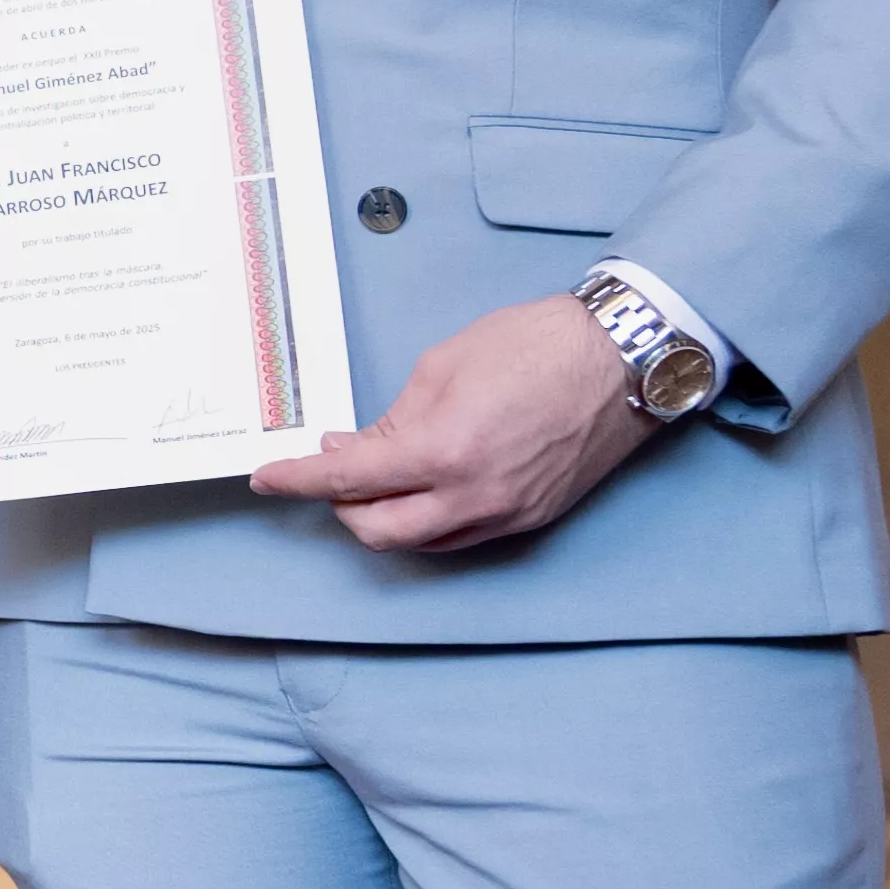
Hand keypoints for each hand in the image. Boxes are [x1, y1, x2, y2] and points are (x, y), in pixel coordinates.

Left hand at [249, 296, 654, 554]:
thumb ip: (391, 419)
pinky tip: (423, 488)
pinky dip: (428, 520)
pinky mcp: (532, 517)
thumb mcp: (442, 368)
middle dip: (342, 507)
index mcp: (442, 450)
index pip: (346, 481)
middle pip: (377, 531)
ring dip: (386, 517)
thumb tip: (351, 449)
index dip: (297, 481)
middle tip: (331, 471)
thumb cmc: (537, 346)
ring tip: (378, 476)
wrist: (622, 358)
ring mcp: (506, 513)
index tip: (268, 478)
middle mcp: (473, 495)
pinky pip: (461, 536)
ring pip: (420, 542)